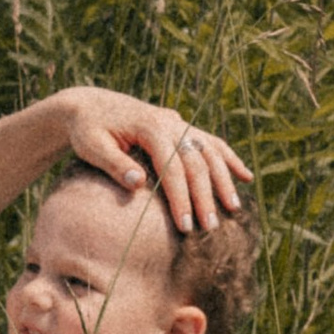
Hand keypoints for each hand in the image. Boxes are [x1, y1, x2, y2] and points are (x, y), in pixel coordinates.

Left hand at [56, 92, 248, 232]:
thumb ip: (114, 164)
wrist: (89, 105)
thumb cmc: (87, 130)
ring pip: (210, 151)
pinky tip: (246, 177)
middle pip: (196, 161)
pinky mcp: (182, 128)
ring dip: (224, 179)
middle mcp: (170, 122)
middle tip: (210, 227)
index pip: (172, 167)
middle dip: (205, 195)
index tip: (186, 226)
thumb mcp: (92, 147)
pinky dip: (230, 159)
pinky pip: (212, 142)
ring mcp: (179, 124)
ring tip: (233, 209)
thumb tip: (139, 183)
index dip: (181, 197)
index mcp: (149, 127)